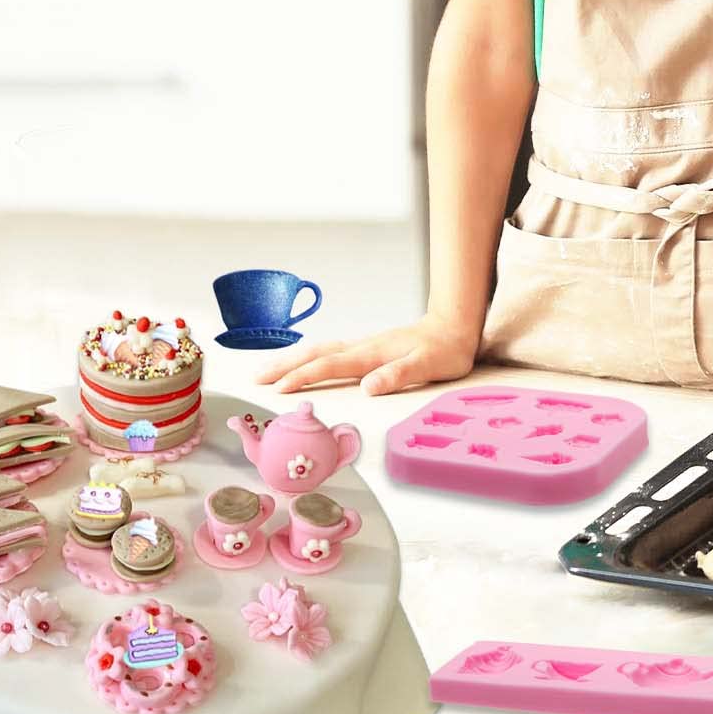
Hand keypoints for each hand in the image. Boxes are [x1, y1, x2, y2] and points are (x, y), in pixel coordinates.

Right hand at [253, 312, 478, 397]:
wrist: (456, 324)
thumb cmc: (446, 348)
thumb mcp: (429, 364)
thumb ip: (398, 374)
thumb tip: (369, 387)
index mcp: (373, 353)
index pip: (331, 366)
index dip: (305, 377)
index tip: (279, 389)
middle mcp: (364, 347)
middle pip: (317, 354)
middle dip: (285, 366)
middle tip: (256, 379)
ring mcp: (365, 345)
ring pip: (321, 351)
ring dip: (294, 360)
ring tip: (268, 371)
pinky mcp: (369, 348)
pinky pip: (331, 352)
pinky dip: (311, 357)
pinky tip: (306, 363)